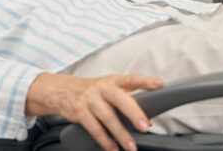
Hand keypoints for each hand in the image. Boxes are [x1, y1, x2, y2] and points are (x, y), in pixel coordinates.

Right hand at [26, 72, 161, 150]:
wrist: (63, 90)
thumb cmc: (94, 91)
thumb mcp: (110, 87)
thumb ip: (128, 100)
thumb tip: (147, 121)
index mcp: (113, 81)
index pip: (131, 79)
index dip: (145, 81)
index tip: (159, 84)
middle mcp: (102, 88)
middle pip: (120, 99)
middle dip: (134, 113)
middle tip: (145, 127)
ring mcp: (90, 100)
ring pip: (108, 118)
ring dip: (121, 134)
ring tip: (131, 147)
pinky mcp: (80, 112)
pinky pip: (94, 128)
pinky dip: (105, 141)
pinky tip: (113, 148)